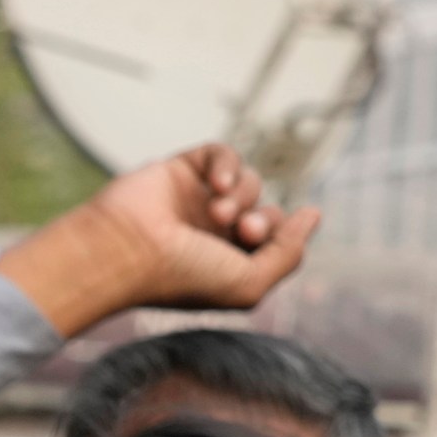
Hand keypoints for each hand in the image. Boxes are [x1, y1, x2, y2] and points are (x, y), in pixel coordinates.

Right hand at [0, 143, 320, 334]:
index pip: (274, 241)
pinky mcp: (179, 171)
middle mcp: (213, 234)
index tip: (257, 240)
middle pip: (265, 211)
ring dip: (243, 194)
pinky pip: (220, 153)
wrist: (123, 252)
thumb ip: (290, 253)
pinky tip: (215, 182)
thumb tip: (313, 214)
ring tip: (219, 211)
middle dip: (263, 219)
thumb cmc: (180, 276)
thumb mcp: (249, 284)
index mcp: (226, 263)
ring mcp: (196, 201)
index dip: (278, 236)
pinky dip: (226, 163)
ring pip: (248, 181)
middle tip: (244, 228)